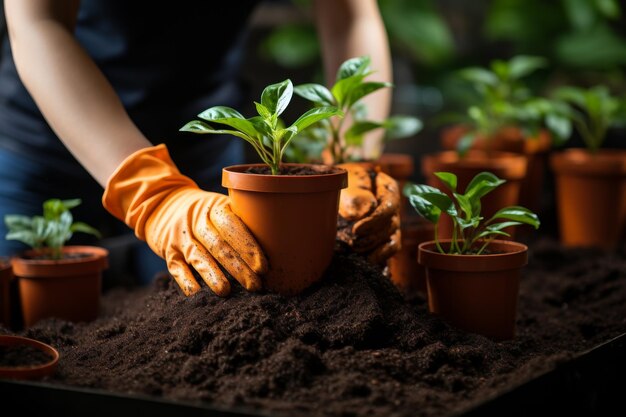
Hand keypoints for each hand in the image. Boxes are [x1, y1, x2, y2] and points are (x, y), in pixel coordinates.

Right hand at [102, 144, 266, 295]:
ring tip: (226, 291)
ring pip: (197, 256)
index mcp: (214, 208)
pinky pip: (176, 268)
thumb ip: (240, 221)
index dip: (248, 246)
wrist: (162, 203)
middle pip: (218, 245)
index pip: (232, 226)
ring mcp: (180, 237)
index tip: (263, 266)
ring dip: (212, 275)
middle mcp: (196, 221)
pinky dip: (185, 280)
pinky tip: (196, 294)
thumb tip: (276, 248)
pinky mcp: (168, 252)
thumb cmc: (205, 211)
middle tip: (255, 285)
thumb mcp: (220, 206)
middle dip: (238, 267)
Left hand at [336, 162, 400, 264]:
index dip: (375, 221)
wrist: (337, 184)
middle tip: (353, 244)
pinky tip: (366, 261)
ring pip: (392, 241)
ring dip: (376, 250)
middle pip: (391, 226)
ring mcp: (390, 223)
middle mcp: (393, 207)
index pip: (388, 206)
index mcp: (388, 188)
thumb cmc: (342, 179)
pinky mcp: (384, 236)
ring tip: (357, 253)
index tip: (356, 230)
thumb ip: (354, 194)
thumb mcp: (347, 180)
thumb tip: (358, 214)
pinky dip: (380, 257)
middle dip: (373, 237)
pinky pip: (389, 249)